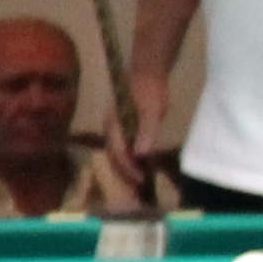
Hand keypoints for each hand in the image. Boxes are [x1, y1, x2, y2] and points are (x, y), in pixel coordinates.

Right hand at [107, 70, 172, 189]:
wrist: (148, 70)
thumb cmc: (150, 89)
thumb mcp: (152, 111)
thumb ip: (146, 132)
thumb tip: (140, 155)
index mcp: (114, 126)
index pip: (118, 154)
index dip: (129, 169)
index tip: (141, 181)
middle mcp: (110, 128)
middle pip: (113, 157)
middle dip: (124, 175)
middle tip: (136, 191)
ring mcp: (115, 127)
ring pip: (116, 153)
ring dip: (125, 169)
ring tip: (136, 182)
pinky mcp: (122, 125)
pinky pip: (122, 147)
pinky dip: (128, 159)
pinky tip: (138, 163)